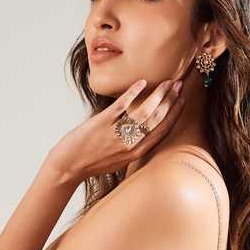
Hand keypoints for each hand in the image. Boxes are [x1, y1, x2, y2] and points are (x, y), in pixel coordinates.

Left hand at [46, 78, 185, 182]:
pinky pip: (121, 106)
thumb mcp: (118, 160)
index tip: (182, 100)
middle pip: (157, 119)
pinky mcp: (102, 124)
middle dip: (171, 100)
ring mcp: (116, 134)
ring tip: (166, 82)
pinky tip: (141, 82)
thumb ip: (132, 147)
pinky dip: (133, 93)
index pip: (162, 131)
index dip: (174, 114)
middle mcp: (130, 145)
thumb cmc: (91, 163)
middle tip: (179, 85)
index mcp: (136, 153)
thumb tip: (143, 131)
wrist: (68, 168)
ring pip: (144, 112)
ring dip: (158, 95)